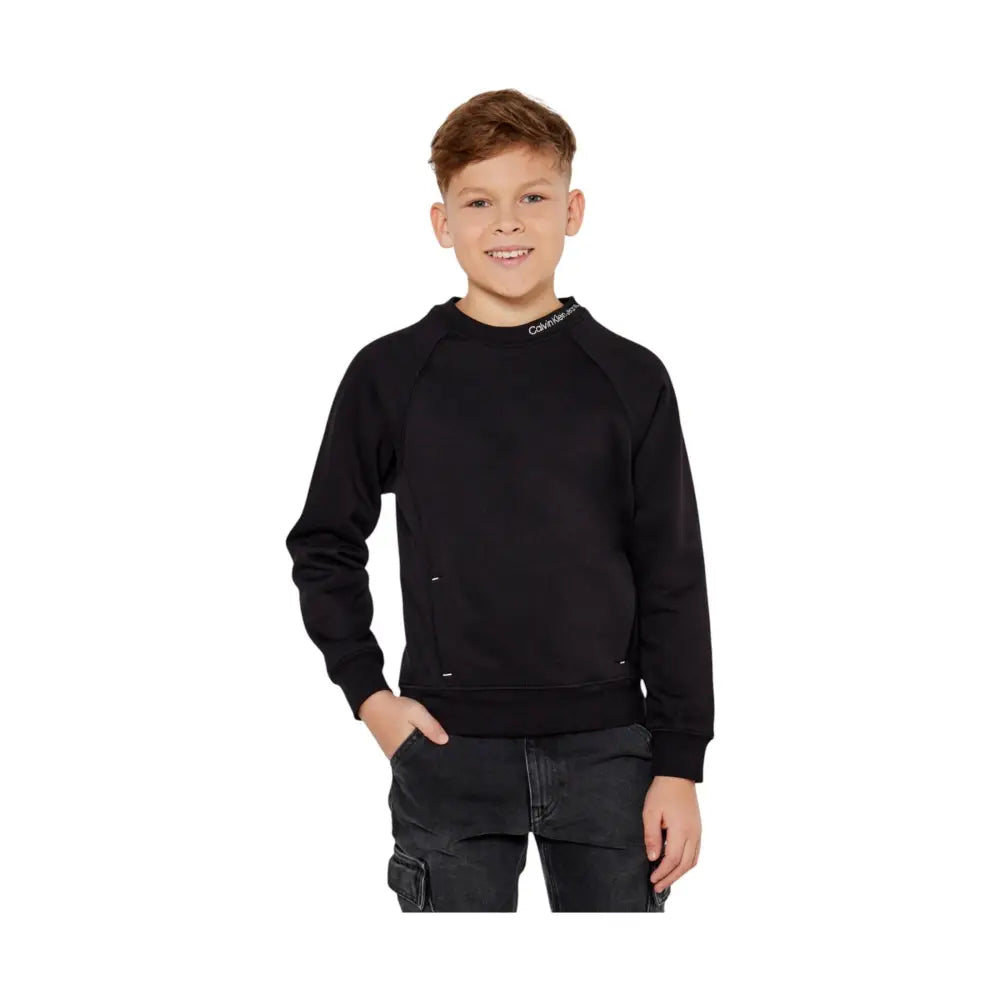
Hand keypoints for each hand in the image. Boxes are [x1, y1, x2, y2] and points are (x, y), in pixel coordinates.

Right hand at [358, 690, 449, 759]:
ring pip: (412, 757)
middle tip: (441, 746)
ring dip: (421, 751)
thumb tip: (445, 740)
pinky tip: (419, 740)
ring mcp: (393, 753)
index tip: (446, 753)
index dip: (436, 757)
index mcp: (406, 748)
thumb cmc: (395, 708)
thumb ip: (431, 726)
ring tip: (432, 743)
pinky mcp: (390, 749)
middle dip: (429, 755)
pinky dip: (413, 748)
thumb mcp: (416, 713)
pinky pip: (405, 753)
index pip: (425, 760)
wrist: (373, 704)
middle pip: (419, 761)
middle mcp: (399, 755)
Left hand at [643, 776, 701, 892]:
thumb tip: (652, 858)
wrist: (678, 775)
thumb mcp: (650, 812)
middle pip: (684, 865)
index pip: (672, 860)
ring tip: (667, 880)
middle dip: (671, 878)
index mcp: (681, 830)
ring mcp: (698, 832)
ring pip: (692, 861)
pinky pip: (695, 852)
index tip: (652, 879)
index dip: (662, 872)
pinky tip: (677, 866)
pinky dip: (687, 864)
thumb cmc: (662, 792)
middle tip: (658, 887)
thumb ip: (651, 836)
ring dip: (680, 873)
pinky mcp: (698, 829)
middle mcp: (693, 834)